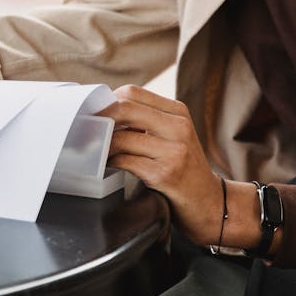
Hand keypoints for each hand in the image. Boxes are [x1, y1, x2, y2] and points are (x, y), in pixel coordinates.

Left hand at [102, 84, 224, 245]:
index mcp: (178, 112)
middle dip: (101, 118)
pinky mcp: (166, 174)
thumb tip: (104, 112)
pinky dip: (112, 162)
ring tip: (96, 151)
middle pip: (126, 108)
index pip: (133, 93)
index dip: (107, 101)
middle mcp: (178, 127)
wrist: (210, 202)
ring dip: (103, 145)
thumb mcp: (173, 135)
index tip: (93, 113)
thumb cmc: (184, 168)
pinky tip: (109, 166)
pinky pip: (126, 161)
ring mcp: (174, 151)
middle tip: (86, 129)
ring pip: (122, 137)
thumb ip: (146, 121)